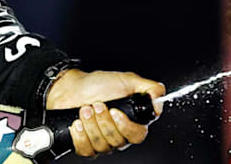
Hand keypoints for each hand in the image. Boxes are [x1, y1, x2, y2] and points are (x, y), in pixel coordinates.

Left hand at [46, 69, 164, 156]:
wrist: (71, 87)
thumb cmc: (97, 84)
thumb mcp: (126, 80)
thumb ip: (148, 88)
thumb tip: (159, 98)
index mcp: (131, 120)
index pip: (137, 135)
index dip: (126, 126)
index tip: (115, 111)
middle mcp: (118, 134)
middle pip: (118, 141)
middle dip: (104, 121)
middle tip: (97, 105)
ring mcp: (102, 141)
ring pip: (102, 145)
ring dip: (91, 125)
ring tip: (85, 109)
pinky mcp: (86, 145)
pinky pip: (86, 150)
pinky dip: (80, 135)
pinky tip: (77, 123)